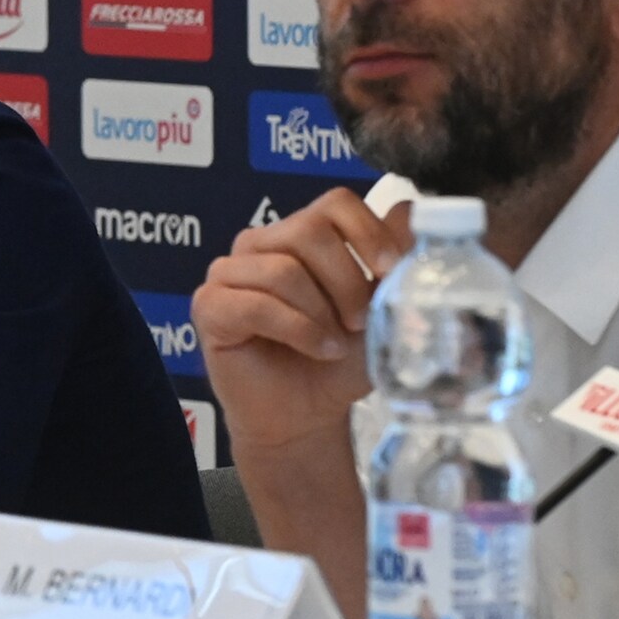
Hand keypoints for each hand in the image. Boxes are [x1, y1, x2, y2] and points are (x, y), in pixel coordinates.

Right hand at [192, 190, 414, 454]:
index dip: (368, 231)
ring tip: (336, 344)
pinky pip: (255, 304)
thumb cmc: (339, 360)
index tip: (389, 270)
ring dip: (320, 313)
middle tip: (360, 321)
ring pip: (282, 269)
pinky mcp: (209, 305)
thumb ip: (393, 258)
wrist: (306, 415)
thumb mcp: (379, 308)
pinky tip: (316, 349)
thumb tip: (409, 210)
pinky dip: (296, 330)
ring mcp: (229, 271)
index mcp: (301, 233)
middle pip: (308, 230)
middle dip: (346, 280)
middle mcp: (262, 243)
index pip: (335, 203)